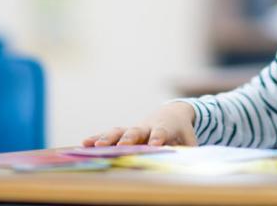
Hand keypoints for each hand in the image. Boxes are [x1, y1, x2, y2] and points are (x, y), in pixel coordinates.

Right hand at [82, 101, 197, 146]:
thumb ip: (190, 150)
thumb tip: (192, 163)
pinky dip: (97, 138)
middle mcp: (146, 127)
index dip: (158, 138)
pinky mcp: (124, 133)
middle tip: (123, 145)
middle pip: (136, 131)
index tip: (155, 145)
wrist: (171, 112)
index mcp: (164, 128)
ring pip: (119, 132)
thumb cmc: (181, 130)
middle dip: (129, 138)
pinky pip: (109, 135)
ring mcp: (133, 129)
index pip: (161, 133)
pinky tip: (84, 143)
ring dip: (108, 138)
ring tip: (96, 146)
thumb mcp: (189, 139)